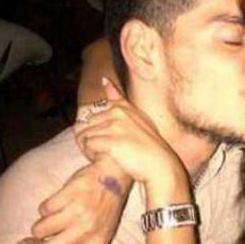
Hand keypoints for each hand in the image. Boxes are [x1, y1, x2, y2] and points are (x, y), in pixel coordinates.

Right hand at [18, 157, 129, 243]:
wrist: (116, 175)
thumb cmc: (106, 210)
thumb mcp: (99, 239)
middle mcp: (88, 230)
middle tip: (42, 239)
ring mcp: (79, 211)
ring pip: (38, 231)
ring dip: (40, 226)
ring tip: (54, 219)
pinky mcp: (70, 193)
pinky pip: (42, 209)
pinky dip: (45, 207)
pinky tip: (59, 204)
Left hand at [75, 79, 186, 195]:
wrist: (159, 165)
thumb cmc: (148, 145)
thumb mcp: (138, 118)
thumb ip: (119, 101)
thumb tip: (103, 79)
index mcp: (123, 107)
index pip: (96, 110)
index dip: (97, 125)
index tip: (108, 132)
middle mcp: (117, 113)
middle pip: (86, 125)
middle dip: (90, 138)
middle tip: (106, 150)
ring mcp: (115, 126)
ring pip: (85, 136)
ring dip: (90, 148)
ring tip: (105, 155)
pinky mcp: (112, 141)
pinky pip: (89, 146)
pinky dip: (92, 154)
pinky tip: (104, 158)